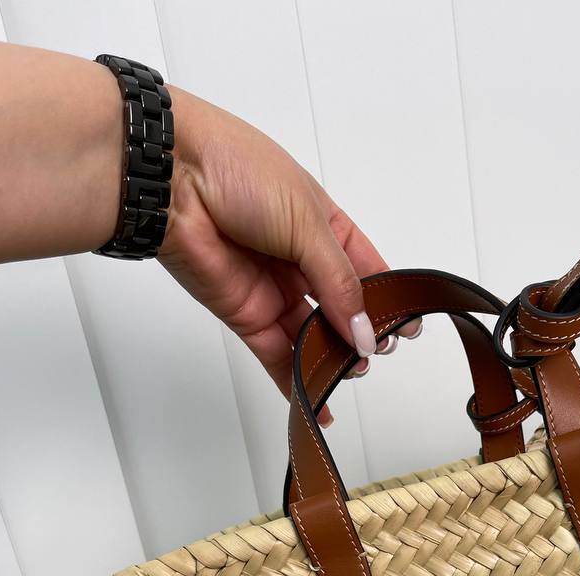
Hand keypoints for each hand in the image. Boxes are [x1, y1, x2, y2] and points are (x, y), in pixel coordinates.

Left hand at [161, 86, 419, 421]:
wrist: (172, 179)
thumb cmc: (238, 171)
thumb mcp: (309, 223)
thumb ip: (340, 283)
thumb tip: (364, 331)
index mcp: (325, 226)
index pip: (369, 271)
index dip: (389, 300)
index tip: (407, 329)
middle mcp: (301, 259)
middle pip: (342, 308)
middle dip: (361, 334)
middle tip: (374, 351)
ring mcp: (274, 289)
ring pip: (312, 336)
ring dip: (332, 357)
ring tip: (350, 370)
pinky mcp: (246, 315)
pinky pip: (278, 355)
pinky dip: (295, 380)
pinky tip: (316, 399)